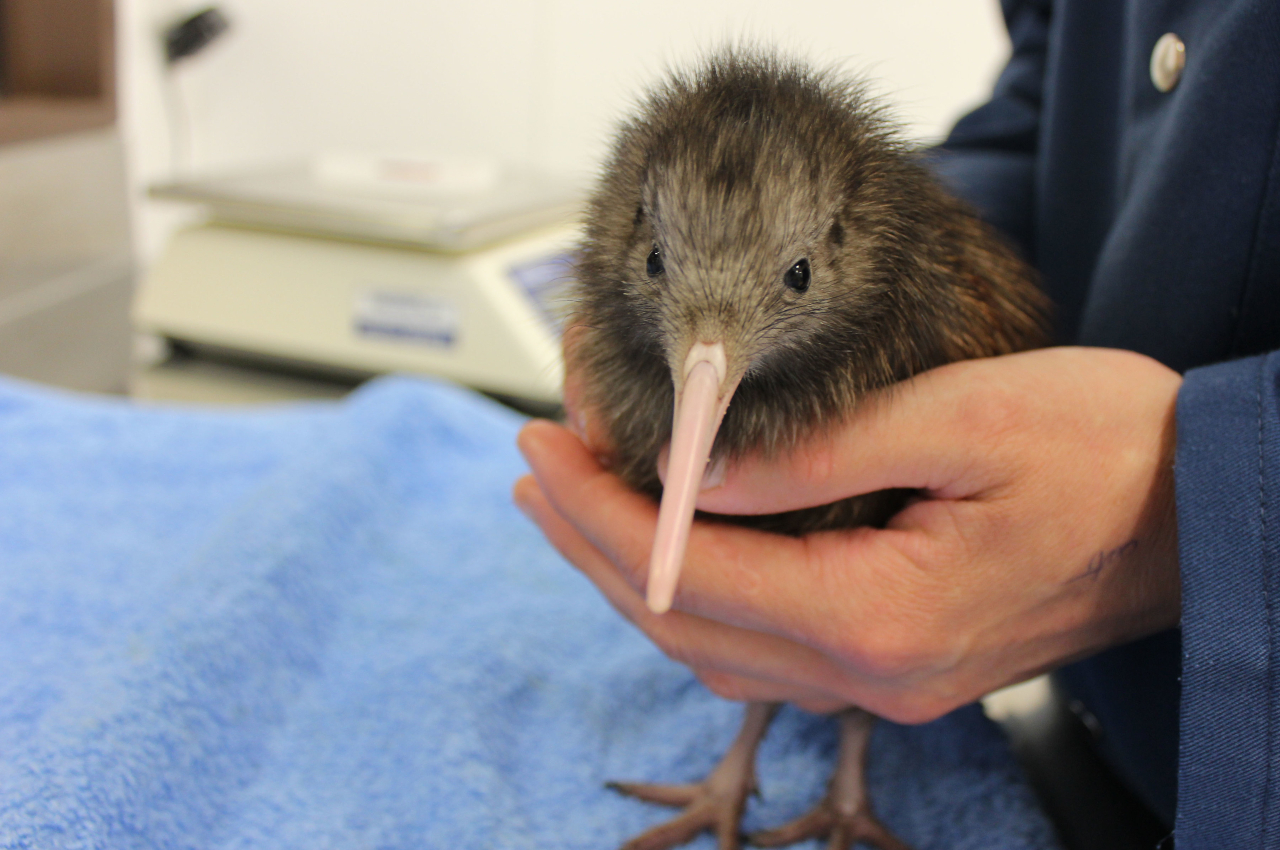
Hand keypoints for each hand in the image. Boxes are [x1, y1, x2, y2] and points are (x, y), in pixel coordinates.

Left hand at [514, 347, 1181, 722]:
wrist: (1200, 514)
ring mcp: (885, 680)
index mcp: (880, 617)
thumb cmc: (1109, 451)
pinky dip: (694, 597)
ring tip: (574, 507)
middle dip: (591, 546)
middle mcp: (872, 673)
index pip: (688, 571)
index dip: (598, 511)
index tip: (541, 448)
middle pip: (683, 622)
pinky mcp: (898, 660)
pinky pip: (762, 648)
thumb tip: (697, 466)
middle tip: (534, 471)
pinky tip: (667, 551)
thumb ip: (818, 450)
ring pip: (715, 645)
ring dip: (632, 575)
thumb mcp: (962, 418)